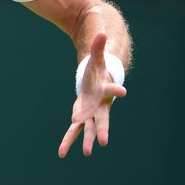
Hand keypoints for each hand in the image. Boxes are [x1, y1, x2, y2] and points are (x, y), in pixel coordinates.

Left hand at [59, 32, 126, 157]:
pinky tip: (61, 153)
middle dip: (101, 129)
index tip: (123, 91)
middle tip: (103, 141)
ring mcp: (90, 114)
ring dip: (85, 140)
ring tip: (86, 152)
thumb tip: (101, 31)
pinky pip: (73, 131)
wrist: (97, 85)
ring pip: (87, 129)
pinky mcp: (80, 117)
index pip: (112, 88)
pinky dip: (67, 141)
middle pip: (102, 119)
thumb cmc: (97, 73)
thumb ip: (99, 47)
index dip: (117, 88)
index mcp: (105, 90)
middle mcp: (100, 106)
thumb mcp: (96, 59)